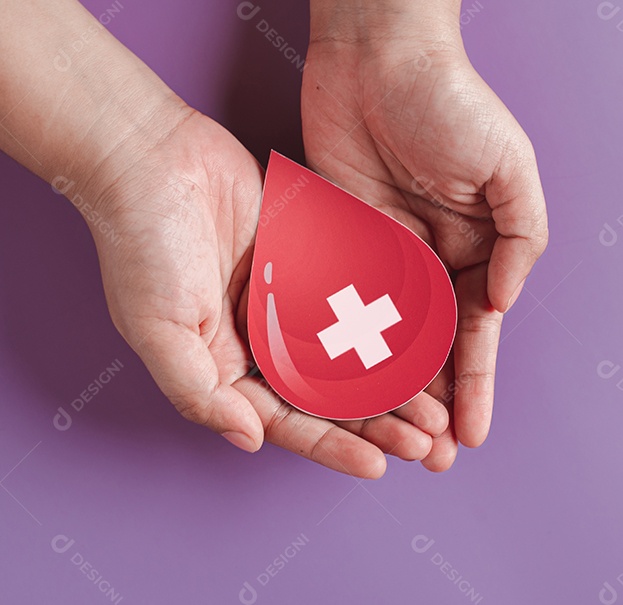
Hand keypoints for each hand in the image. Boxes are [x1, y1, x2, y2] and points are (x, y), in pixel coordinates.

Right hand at [88, 105, 446, 477]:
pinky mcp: (315, 259)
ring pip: (357, 352)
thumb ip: (200, 392)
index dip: (333, 446)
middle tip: (428, 443)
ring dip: (397, 381)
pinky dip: (394, 321)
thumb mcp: (158, 330)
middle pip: (334, 395)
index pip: (290, 421)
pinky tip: (430, 341)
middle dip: (380, 423)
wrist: (151, 155)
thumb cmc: (141, 245)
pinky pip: (362, 298)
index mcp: (228, 366)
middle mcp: (265, 340)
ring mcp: (293, 300)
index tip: (379, 466)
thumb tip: (250, 441)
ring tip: (439, 405)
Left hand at [302, 17, 548, 469]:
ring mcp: (382, 255)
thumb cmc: (452, 102)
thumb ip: (523, 238)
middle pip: (433, 348)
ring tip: (392, 442)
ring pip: (385, 339)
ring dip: (390, 392)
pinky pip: (339, 306)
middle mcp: (432, 259)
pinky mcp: (335, 242)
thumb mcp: (510, 168)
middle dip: (436, 404)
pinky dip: (342, 347)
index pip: (476, 332)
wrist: (377, 54)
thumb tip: (506, 302)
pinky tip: (342, 390)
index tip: (472, 434)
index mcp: (479, 247)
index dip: (475, 384)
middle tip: (431, 458)